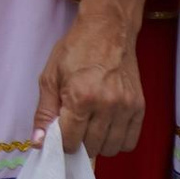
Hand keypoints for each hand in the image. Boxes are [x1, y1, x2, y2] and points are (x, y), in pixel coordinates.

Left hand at [33, 0, 150, 158]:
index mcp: (81, 97)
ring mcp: (126, 107)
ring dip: (97, 144)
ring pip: (111, 148)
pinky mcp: (140, 107)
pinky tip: (107, 128)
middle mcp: (107, 105)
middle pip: (90, 147)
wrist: (108, 30)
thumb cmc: (75, 51)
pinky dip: (117, 142)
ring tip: (90, 127)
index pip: (69, 141)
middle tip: (73, 127)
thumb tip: (39, 144)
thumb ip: (44, 113)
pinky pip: (130, 142)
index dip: (60, 142)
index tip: (58, 133)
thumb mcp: (49, 77)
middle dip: (78, 143)